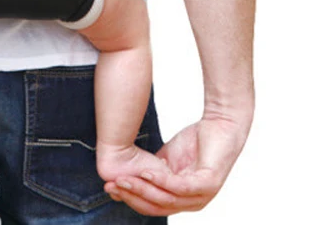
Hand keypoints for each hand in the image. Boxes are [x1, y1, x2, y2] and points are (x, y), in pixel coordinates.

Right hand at [104, 113, 249, 214]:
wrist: (221, 125)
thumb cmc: (195, 141)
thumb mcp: (167, 158)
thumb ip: (152, 170)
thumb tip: (126, 175)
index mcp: (182, 200)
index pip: (153, 205)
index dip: (130, 198)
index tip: (110, 186)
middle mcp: (193, 203)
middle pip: (157, 206)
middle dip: (132, 196)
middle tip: (111, 185)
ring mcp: (203, 196)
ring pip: (166, 199)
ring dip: (142, 189)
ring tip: (123, 179)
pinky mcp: (209, 184)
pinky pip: (180, 186)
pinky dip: (161, 180)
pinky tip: (145, 171)